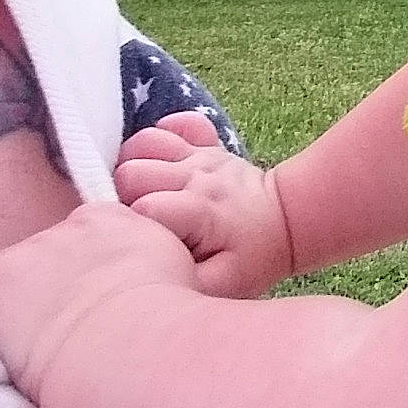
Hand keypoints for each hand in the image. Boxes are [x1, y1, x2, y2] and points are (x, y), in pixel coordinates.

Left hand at [0, 204, 194, 404]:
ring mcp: (27, 252)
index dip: (96, 260)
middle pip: (54, 248)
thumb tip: (154, 272)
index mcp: (114, 219)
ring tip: (47, 331)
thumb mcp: (183, 270)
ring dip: (27, 293)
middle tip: (78, 315)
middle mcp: (67, 226)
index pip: (94, 229)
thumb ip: (155, 260)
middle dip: (60, 275)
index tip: (104, 287)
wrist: (127, 341)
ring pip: (17, 269)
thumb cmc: (167, 315)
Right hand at [115, 114, 294, 297]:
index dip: (128, 225)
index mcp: (198, 210)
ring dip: (136, 163)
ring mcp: (201, 157)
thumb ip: (181, 278)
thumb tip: (143, 268)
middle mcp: (196, 176)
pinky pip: (180, 122)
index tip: (136, 239)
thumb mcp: (221, 284)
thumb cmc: (248, 258)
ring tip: (145, 191)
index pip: (142, 208)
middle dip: (123, 194)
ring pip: (146, 141)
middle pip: (132, 170)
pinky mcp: (206, 146)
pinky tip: (166, 161)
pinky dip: (165, 134)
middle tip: (137, 217)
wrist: (284, 222)